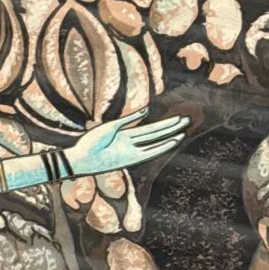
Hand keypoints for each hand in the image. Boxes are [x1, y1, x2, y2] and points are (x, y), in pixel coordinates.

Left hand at [67, 108, 187, 177]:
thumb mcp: (111, 126)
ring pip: (155, 142)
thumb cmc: (91, 141)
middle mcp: (131, 142)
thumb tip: (146, 110)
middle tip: (185, 120)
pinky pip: (150, 152)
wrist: (82, 157)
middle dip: (170, 127)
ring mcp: (133, 151)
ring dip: (169, 136)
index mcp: (125, 133)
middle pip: (155, 133)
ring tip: (183, 130)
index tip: (175, 118)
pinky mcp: (132, 159)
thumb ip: (129, 119)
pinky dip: (162, 146)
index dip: (162, 123)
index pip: (148, 128)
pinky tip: (173, 141)